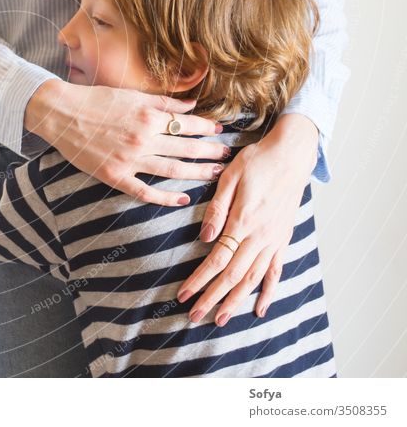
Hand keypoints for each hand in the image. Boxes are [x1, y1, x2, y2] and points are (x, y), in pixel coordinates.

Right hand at [24, 80, 228, 206]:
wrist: (61, 114)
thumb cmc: (95, 100)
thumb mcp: (131, 94)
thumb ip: (163, 102)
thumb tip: (192, 105)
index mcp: (148, 115)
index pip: (188, 124)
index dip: (208, 128)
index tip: (222, 132)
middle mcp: (143, 138)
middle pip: (186, 148)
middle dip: (210, 152)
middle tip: (227, 156)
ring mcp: (130, 160)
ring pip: (173, 170)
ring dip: (198, 173)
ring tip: (216, 174)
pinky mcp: (115, 176)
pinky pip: (146, 191)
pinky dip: (166, 198)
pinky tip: (184, 199)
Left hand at [176, 113, 318, 323]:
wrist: (292, 155)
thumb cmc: (256, 161)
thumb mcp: (230, 177)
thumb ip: (217, 209)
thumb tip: (204, 237)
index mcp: (243, 221)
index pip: (216, 259)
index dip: (199, 280)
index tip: (183, 295)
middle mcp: (260, 236)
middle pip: (233, 276)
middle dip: (212, 298)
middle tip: (195, 317)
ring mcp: (274, 240)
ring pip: (253, 279)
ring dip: (236, 301)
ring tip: (221, 319)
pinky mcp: (283, 239)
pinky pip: (276, 270)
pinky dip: (268, 291)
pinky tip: (259, 308)